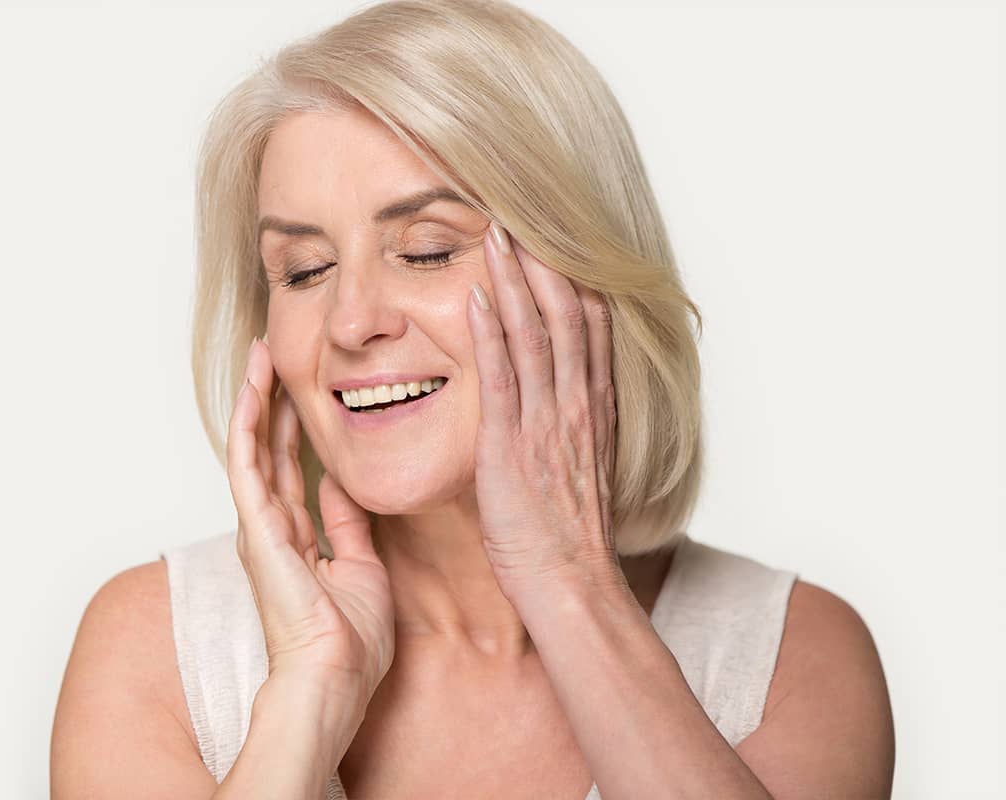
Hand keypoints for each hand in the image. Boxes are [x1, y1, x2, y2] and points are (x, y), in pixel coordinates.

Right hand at [227, 337, 394, 703]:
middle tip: (275, 353)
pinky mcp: (256, 528)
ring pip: (252, 447)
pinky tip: (253, 389)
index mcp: (295, 538)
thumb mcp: (361, 567)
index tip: (302, 388)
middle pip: (269, 449)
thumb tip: (341, 486)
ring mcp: (259, 527)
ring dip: (256, 399)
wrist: (335, 676)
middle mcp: (271, 528)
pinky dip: (249, 424)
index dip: (295, 428)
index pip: (291, 468)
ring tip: (261, 354)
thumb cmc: (349, 641)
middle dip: (273, 400)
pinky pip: (247, 465)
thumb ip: (348, 524)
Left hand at [465, 222, 625, 600]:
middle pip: (565, 315)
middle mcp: (576, 406)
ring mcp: (546, 422)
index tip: (554, 240)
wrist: (571, 583)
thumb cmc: (568, 536)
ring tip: (496, 235)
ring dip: (515, 281)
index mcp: (592, 409)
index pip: (589, 327)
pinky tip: (477, 296)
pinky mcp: (512, 445)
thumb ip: (569, 428)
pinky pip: (502, 378)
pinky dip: (490, 333)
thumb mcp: (579, 469)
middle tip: (519, 216)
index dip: (571, 279)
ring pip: (535, 335)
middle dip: (543, 263)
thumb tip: (556, 405)